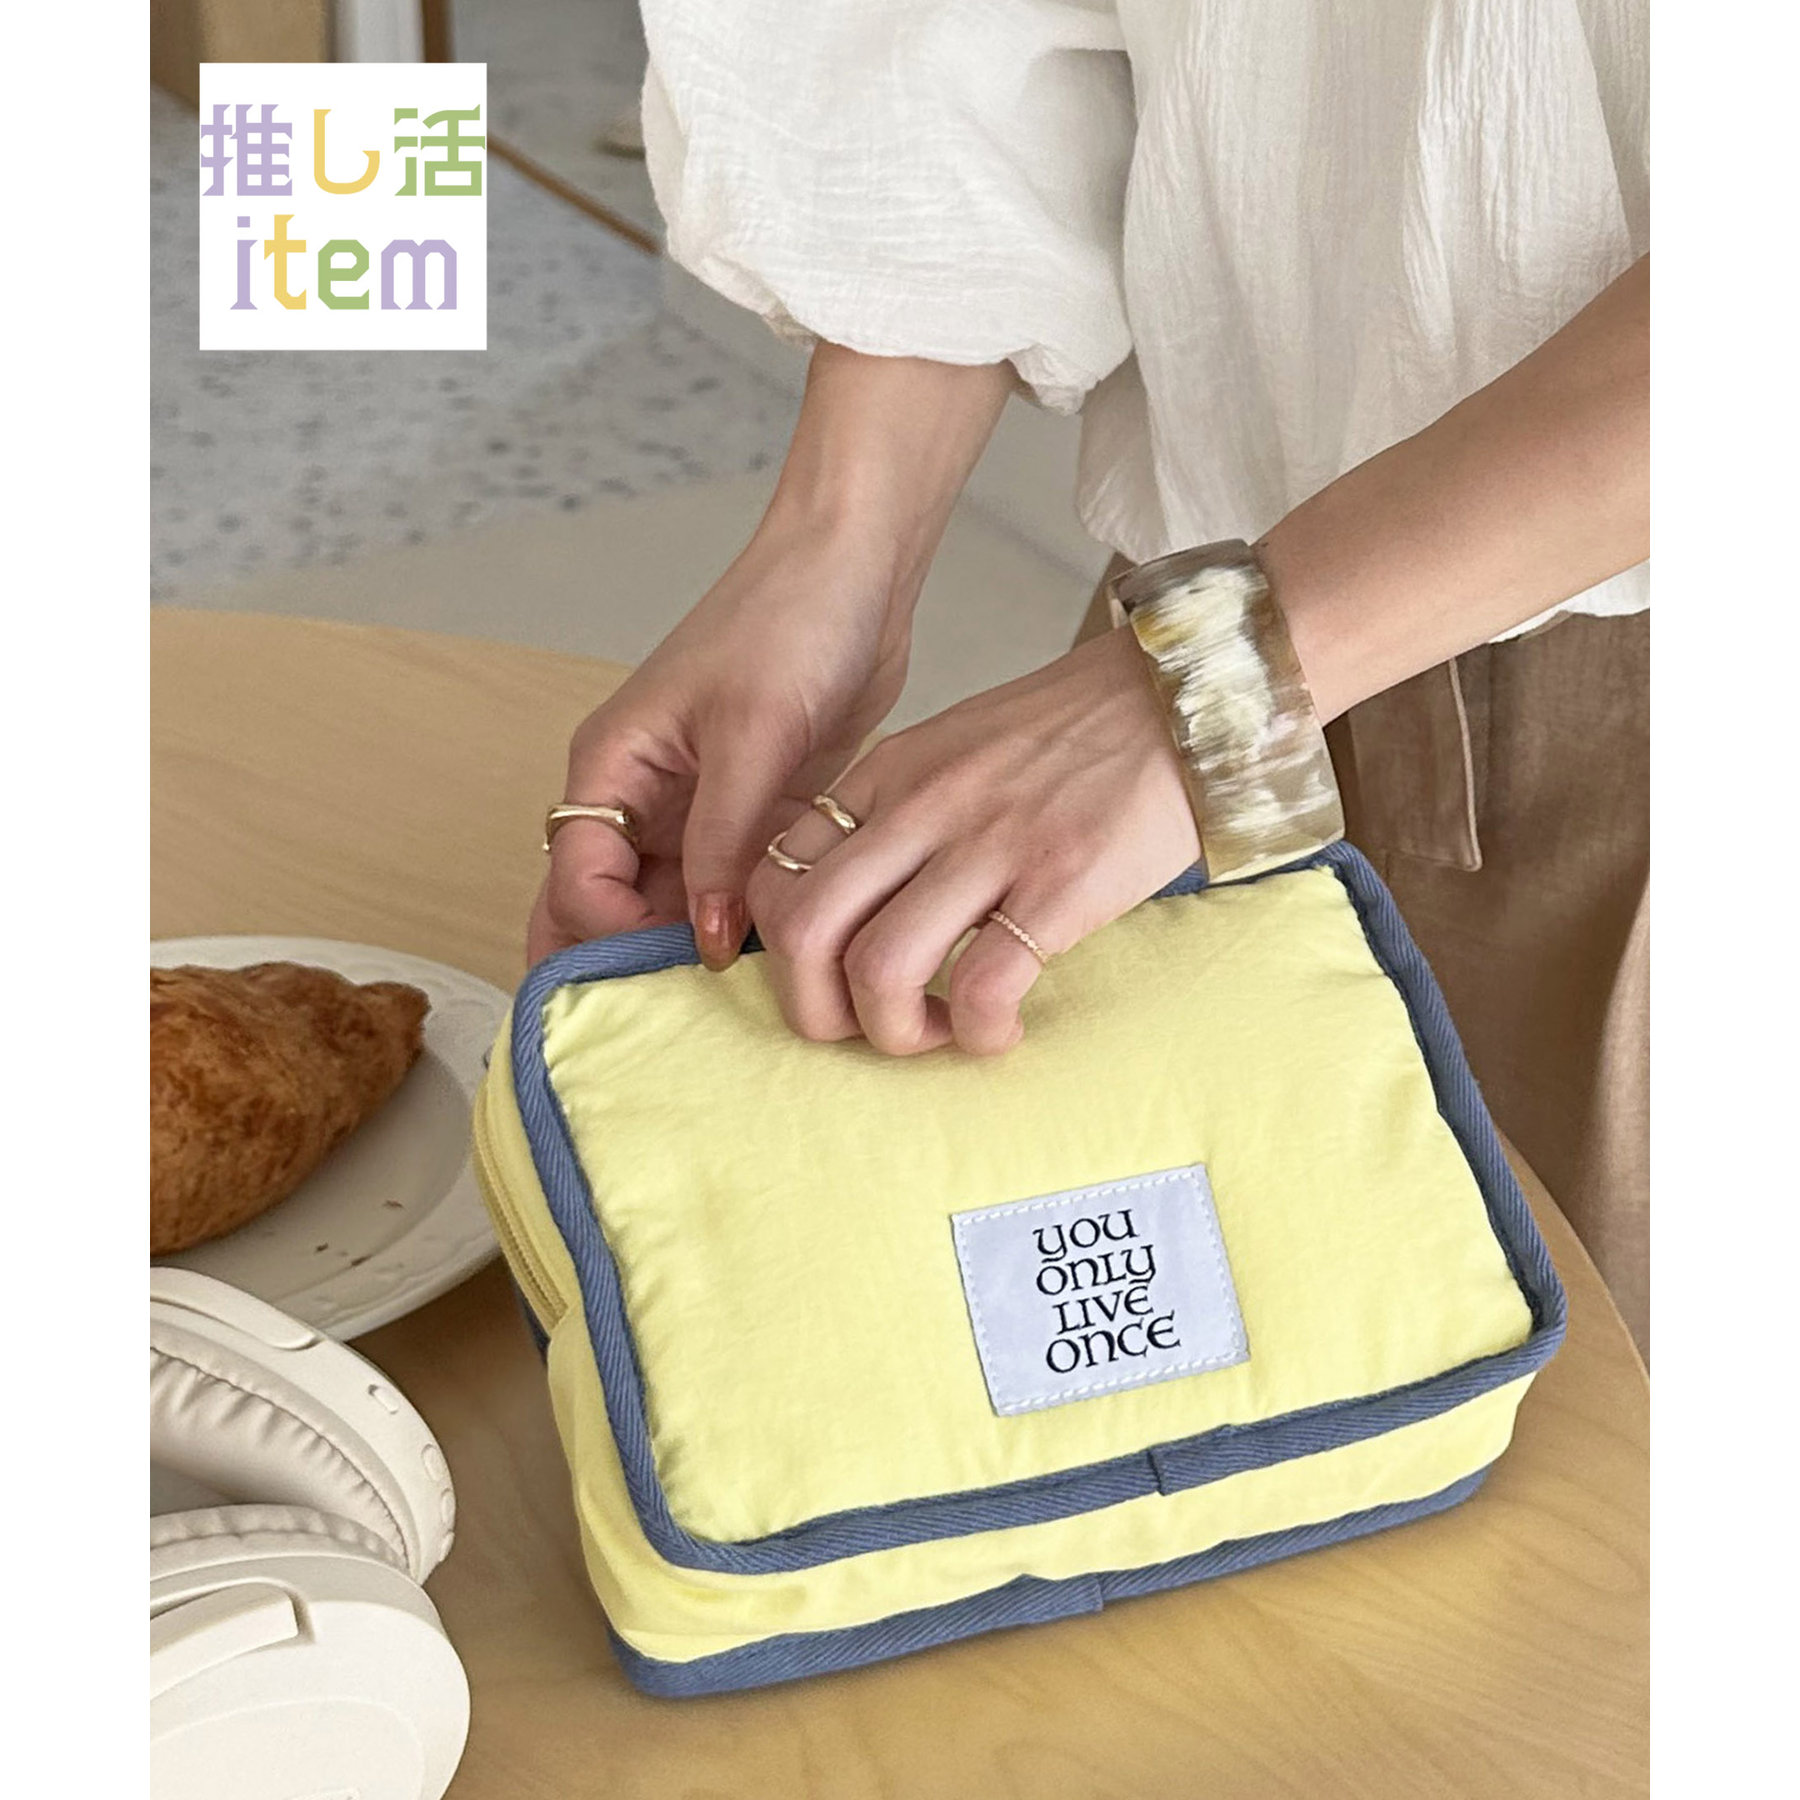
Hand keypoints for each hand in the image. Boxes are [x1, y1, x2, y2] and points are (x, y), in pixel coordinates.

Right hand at [526, 345, 1012, 970]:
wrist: (854, 573)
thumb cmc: (786, 623)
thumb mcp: (752, 736)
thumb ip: (723, 843)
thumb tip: (706, 943)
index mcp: (612, 765)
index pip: (576, 878)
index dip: (609, 934)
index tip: (673, 969)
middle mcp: (640, 797)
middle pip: (601, 905)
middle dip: (619, 966)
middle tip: (654, 1042)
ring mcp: (694, 812)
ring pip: (667, 908)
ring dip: (687, 955)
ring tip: (725, 1015)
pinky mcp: (749, 818)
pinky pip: (726, 893)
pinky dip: (739, 931)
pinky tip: (771, 973)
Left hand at [744, 627, 1200, 1055]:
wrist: (1179, 697)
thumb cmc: (1073, 734)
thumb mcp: (955, 748)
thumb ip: (900, 812)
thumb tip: (861, 902)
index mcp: (886, 775)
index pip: (775, 872)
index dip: (782, 950)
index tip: (830, 978)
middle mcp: (920, 808)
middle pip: (802, 932)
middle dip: (817, 1010)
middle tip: (868, 1026)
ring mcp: (989, 844)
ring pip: (879, 970)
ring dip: (896, 1032)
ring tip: (941, 1032)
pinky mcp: (1060, 884)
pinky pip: (983, 989)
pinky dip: (980, 1033)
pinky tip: (1002, 1029)